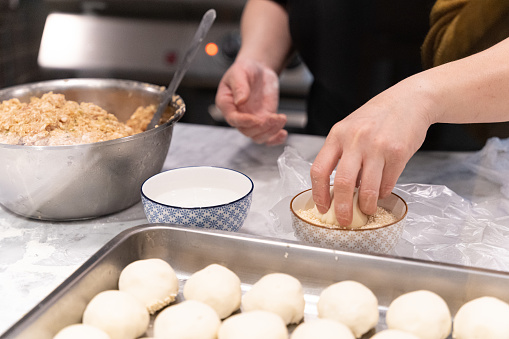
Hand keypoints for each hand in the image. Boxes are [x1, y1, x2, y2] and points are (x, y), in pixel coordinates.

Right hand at [215, 58, 287, 144]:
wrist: (258, 70)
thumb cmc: (245, 69)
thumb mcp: (240, 72)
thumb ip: (239, 86)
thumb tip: (240, 101)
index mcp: (227, 104)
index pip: (233, 119)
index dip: (244, 121)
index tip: (257, 119)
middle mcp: (238, 115)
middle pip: (247, 131)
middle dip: (261, 127)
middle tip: (274, 117)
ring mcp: (251, 120)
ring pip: (258, 136)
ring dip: (271, 131)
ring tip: (281, 118)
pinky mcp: (263, 121)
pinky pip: (268, 136)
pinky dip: (275, 139)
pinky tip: (283, 134)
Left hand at [310, 78, 432, 226]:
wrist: (410, 100)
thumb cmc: (377, 117)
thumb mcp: (350, 128)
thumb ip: (341, 153)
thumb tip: (337, 190)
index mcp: (337, 135)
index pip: (319, 169)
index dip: (318, 194)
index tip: (322, 207)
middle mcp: (355, 140)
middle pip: (343, 183)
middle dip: (342, 208)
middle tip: (344, 220)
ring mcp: (377, 146)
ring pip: (368, 188)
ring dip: (367, 205)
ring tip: (366, 209)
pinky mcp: (398, 152)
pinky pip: (387, 183)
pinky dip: (383, 193)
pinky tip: (381, 191)